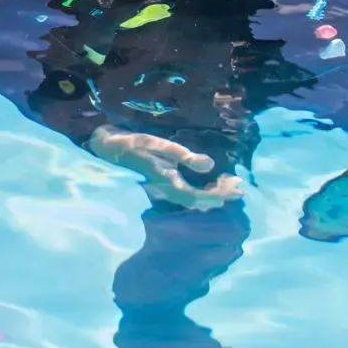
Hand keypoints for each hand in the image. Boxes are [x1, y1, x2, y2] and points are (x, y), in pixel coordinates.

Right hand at [88, 126, 242, 210]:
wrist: (108, 149)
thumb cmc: (133, 145)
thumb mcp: (159, 145)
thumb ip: (185, 156)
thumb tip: (210, 165)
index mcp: (167, 182)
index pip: (198, 197)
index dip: (218, 196)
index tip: (236, 189)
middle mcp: (167, 191)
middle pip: (199, 202)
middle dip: (220, 195)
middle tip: (239, 186)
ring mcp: (164, 190)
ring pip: (194, 199)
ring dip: (213, 193)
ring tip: (229, 184)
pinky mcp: (164, 185)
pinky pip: (188, 194)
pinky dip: (203, 190)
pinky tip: (211, 182)